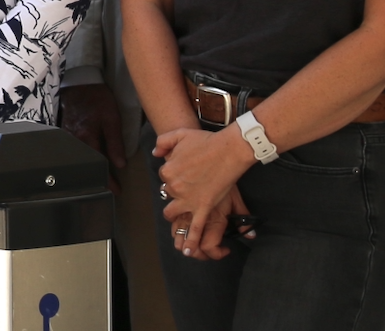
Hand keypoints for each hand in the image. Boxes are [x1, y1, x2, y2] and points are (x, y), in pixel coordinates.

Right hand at [59, 83, 126, 187]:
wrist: (81, 82)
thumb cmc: (98, 99)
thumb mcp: (112, 119)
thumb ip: (115, 142)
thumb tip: (120, 164)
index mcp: (87, 139)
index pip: (98, 165)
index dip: (107, 180)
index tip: (115, 191)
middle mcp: (75, 141)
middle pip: (85, 165)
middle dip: (96, 178)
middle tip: (106, 188)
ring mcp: (67, 136)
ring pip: (77, 159)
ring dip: (86, 169)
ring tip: (96, 178)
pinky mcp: (64, 131)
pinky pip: (71, 150)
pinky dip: (79, 158)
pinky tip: (83, 162)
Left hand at [155, 126, 253, 255]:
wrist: (228, 150)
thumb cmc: (206, 141)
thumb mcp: (179, 135)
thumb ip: (163, 142)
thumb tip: (156, 154)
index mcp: (167, 171)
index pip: (164, 177)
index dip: (174, 176)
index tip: (183, 174)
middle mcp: (174, 187)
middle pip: (167, 195)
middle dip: (174, 194)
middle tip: (186, 190)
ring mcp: (188, 199)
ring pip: (173, 213)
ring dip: (175, 215)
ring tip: (180, 216)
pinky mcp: (204, 207)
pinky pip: (195, 228)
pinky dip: (191, 240)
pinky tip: (187, 251)